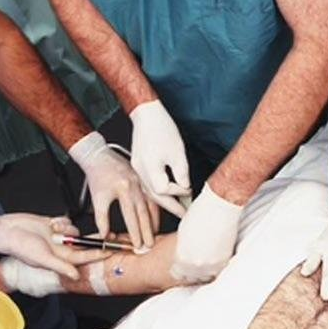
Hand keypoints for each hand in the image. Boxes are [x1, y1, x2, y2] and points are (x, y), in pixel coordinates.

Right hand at [0, 214, 110, 278]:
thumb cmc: (20, 246)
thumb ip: (61, 266)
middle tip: (111, 235)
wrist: (8, 230)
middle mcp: (61, 249)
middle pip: (85, 245)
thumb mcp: (42, 258)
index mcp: (60, 259)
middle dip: (97, 240)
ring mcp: (58, 237)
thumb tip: (76, 276)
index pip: (85, 257)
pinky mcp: (54, 226)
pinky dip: (61, 221)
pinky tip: (51, 222)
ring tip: (54, 229)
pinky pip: (66, 222)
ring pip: (75, 231)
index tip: (112, 251)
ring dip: (69, 228)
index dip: (99, 254)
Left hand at [69, 132, 158, 247]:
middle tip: (150, 244)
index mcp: (124, 189)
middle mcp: (135, 185)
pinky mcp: (143, 181)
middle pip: (144, 213)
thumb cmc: (97, 175)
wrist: (99, 157)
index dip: (135, 232)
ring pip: (151, 206)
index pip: (131, 216)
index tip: (137, 245)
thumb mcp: (97, 199)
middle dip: (148, 231)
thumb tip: (106, 236)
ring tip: (154, 234)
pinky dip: (154, 210)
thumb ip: (102, 220)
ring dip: (153, 222)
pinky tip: (154, 218)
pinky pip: (152, 198)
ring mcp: (141, 183)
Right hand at [130, 100, 191, 217]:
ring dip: (164, 200)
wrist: (146, 114)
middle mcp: (140, 172)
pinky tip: (167, 192)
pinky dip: (158, 190)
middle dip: (171, 206)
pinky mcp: (138, 164)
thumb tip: (185, 188)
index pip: (165, 190)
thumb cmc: (162, 129)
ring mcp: (137, 169)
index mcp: (149, 170)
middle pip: (155, 196)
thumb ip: (181, 174)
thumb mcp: (177, 152)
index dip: (180, 192)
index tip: (190, 190)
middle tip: (184, 215)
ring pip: (150, 191)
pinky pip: (148, 183)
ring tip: (178, 206)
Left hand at [173, 183, 242, 281]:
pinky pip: (218, 270)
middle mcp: (195, 264)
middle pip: (192, 277)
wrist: (220, 206)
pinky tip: (215, 258)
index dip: (180, 270)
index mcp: (182, 256)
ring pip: (206, 276)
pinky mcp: (224, 260)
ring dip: (205, 271)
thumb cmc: (200, 213)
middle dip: (192, 272)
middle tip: (195, 265)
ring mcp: (211, 264)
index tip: (182, 267)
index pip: (178, 273)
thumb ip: (182, 248)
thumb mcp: (182, 232)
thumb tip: (183, 254)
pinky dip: (216, 266)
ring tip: (205, 261)